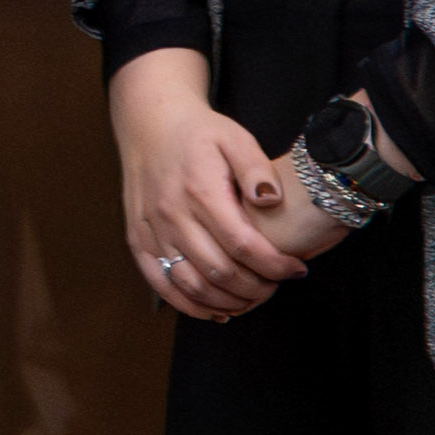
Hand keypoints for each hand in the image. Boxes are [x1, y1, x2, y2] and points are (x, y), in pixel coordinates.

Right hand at [114, 46, 325, 327]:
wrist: (149, 124)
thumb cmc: (198, 133)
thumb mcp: (235, 138)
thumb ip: (257, 169)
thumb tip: (270, 200)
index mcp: (200, 192)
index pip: (243, 245)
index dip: (274, 266)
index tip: (296, 270)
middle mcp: (172, 216)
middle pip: (218, 272)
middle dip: (256, 289)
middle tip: (277, 286)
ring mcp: (151, 231)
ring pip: (190, 285)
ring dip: (226, 302)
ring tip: (252, 299)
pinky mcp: (138, 240)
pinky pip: (161, 284)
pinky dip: (189, 305)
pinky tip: (217, 309)